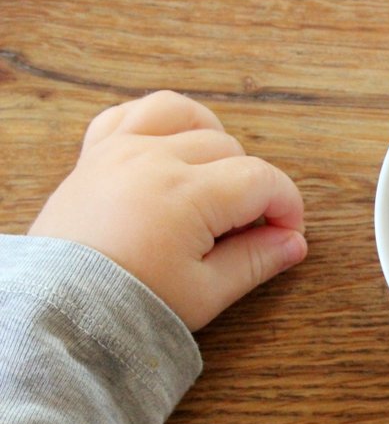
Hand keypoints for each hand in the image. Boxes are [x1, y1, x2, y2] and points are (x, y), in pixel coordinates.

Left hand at [29, 90, 306, 330]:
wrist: (60, 309)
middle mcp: (154, 160)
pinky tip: (171, 149)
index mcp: (187, 195)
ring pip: (186, 116)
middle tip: (246, 231)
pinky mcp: (95, 154)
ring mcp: (121, 150)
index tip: (286, 234)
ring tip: (216, 180)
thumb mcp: (206, 292)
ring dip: (212, 140)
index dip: (287, 206)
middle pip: (231, 150)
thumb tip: (293, 243)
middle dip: (252, 188)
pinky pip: (131, 113)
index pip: (262, 179)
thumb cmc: (129, 305)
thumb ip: (256, 261)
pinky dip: (159, 123)